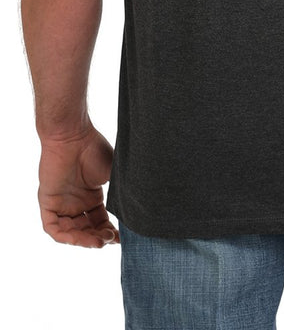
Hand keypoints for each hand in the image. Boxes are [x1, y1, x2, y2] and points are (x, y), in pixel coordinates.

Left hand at [38, 122, 119, 247]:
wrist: (72, 135)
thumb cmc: (93, 148)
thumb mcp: (113, 173)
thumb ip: (122, 191)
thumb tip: (141, 208)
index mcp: (91, 195)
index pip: (100, 221)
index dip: (110, 232)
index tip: (122, 238)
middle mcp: (76, 201)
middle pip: (86, 229)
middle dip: (99, 238)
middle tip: (111, 239)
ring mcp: (61, 203)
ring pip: (70, 232)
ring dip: (84, 240)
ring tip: (99, 242)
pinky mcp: (47, 202)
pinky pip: (53, 227)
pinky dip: (66, 236)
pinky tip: (81, 237)